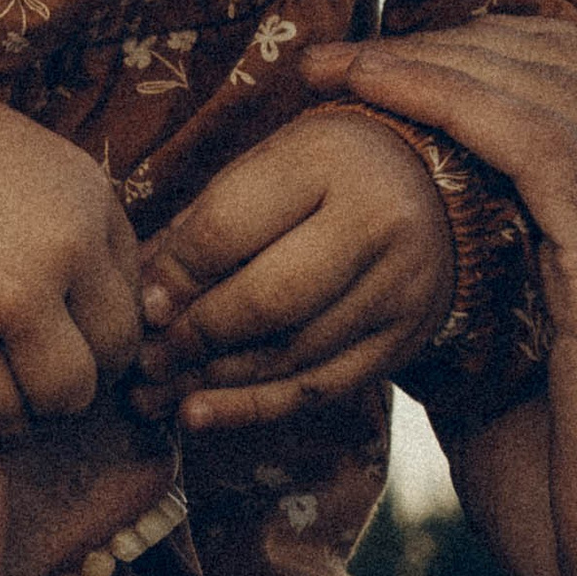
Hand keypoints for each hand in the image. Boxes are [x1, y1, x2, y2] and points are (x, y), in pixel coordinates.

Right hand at [0, 30, 140, 433]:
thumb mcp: (25, 158)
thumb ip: (74, 219)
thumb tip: (117, 301)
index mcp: (89, 195)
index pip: (135, 295)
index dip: (101, 331)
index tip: (66, 343)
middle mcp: (65, 243)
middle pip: (115, 352)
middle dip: (81, 377)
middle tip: (40, 382)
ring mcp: (12, 292)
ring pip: (66, 395)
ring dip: (39, 409)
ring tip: (8, 398)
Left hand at [129, 107, 455, 429]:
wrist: (437, 186)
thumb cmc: (325, 174)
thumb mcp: (265, 168)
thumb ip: (200, 227)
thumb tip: (140, 297)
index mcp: (328, 161)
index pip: (230, 229)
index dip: (177, 277)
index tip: (143, 308)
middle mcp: (377, 222)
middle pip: (269, 300)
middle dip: (196, 337)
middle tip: (147, 361)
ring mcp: (400, 288)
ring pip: (293, 353)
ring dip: (215, 382)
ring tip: (156, 395)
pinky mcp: (406, 339)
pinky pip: (321, 388)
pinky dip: (253, 408)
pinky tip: (198, 414)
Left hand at [303, 15, 576, 575]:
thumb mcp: (526, 394)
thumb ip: (478, 323)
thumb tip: (390, 292)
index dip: (500, 61)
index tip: (398, 70)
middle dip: (462, 41)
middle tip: (355, 54)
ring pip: (558, 83)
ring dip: (438, 59)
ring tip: (343, 64)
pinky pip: (539, 143)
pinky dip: (449, 102)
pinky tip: (375, 92)